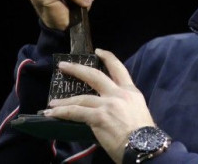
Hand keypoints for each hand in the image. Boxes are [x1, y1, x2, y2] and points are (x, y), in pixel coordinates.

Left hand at [42, 48, 154, 162]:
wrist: (145, 146)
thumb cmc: (144, 135)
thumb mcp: (138, 112)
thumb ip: (123, 105)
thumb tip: (111, 109)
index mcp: (130, 91)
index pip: (118, 69)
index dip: (107, 57)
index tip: (98, 51)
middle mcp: (118, 94)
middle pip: (94, 76)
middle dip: (77, 69)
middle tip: (63, 65)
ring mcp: (107, 104)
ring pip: (81, 97)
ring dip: (64, 101)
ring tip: (52, 104)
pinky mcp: (99, 117)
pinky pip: (76, 113)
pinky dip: (63, 113)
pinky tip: (52, 114)